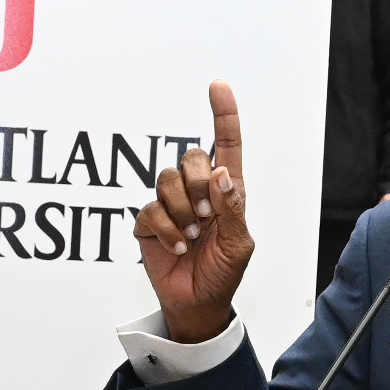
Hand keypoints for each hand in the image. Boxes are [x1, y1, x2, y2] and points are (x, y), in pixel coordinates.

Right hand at [132, 80, 253, 343]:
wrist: (198, 304)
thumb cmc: (223, 273)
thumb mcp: (239, 244)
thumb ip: (232, 209)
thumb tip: (223, 174)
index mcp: (226, 191)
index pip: (226, 145)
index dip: (223, 114)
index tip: (218, 86)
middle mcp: (198, 191)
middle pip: (191, 157)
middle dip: (198, 183)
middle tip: (205, 215)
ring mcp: (172, 205)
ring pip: (167, 179)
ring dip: (181, 209)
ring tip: (192, 234)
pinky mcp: (149, 222)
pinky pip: (151, 210)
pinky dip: (166, 230)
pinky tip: (178, 245)